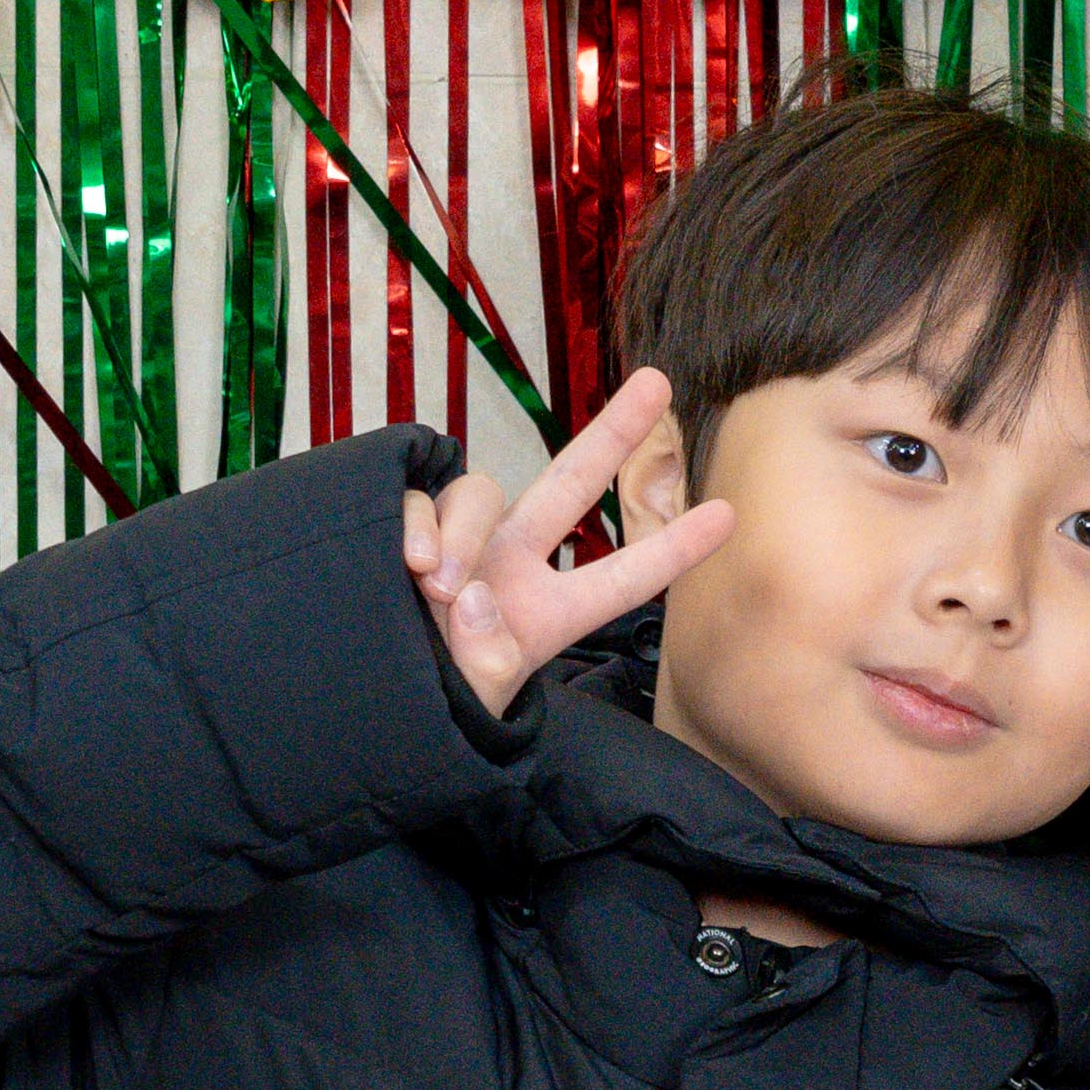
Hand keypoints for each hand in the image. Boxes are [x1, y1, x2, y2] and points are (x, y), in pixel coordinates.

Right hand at [406, 366, 736, 712]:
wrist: (360, 703)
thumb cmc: (426, 709)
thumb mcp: (472, 704)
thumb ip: (484, 663)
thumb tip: (471, 600)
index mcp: (546, 613)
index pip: (621, 578)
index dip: (672, 548)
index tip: (729, 514)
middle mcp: (510, 565)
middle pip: (570, 483)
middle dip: (615, 432)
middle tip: (659, 381)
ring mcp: (458, 544)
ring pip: (480, 493)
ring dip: (464, 533)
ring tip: (439, 589)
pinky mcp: (402, 530)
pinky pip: (416, 501)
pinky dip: (417, 526)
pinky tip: (410, 567)